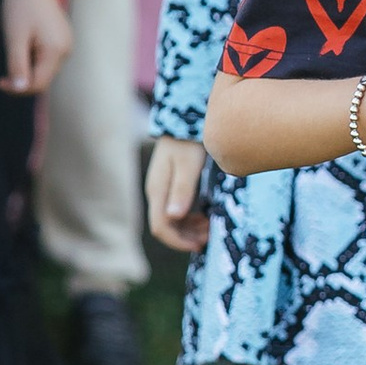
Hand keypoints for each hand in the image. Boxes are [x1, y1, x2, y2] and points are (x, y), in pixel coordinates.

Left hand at [0, 0, 73, 95]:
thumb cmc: (20, 5)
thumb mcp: (14, 38)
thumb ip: (18, 65)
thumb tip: (20, 89)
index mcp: (57, 50)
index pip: (39, 84)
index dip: (18, 89)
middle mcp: (66, 49)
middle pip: (43, 78)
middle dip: (22, 78)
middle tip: (1, 72)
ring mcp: (66, 43)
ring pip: (44, 69)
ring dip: (26, 68)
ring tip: (13, 48)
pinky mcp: (61, 38)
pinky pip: (46, 58)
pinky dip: (32, 58)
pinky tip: (22, 44)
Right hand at [146, 135, 210, 249]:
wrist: (185, 119)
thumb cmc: (189, 141)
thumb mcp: (189, 165)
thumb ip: (183, 190)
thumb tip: (173, 216)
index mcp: (158, 190)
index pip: (161, 227)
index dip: (178, 242)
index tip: (199, 245)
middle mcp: (157, 192)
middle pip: (165, 226)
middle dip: (186, 237)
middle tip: (209, 235)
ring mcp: (163, 189)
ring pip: (171, 220)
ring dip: (189, 229)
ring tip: (209, 226)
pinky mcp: (171, 185)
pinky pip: (176, 210)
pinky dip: (189, 218)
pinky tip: (204, 216)